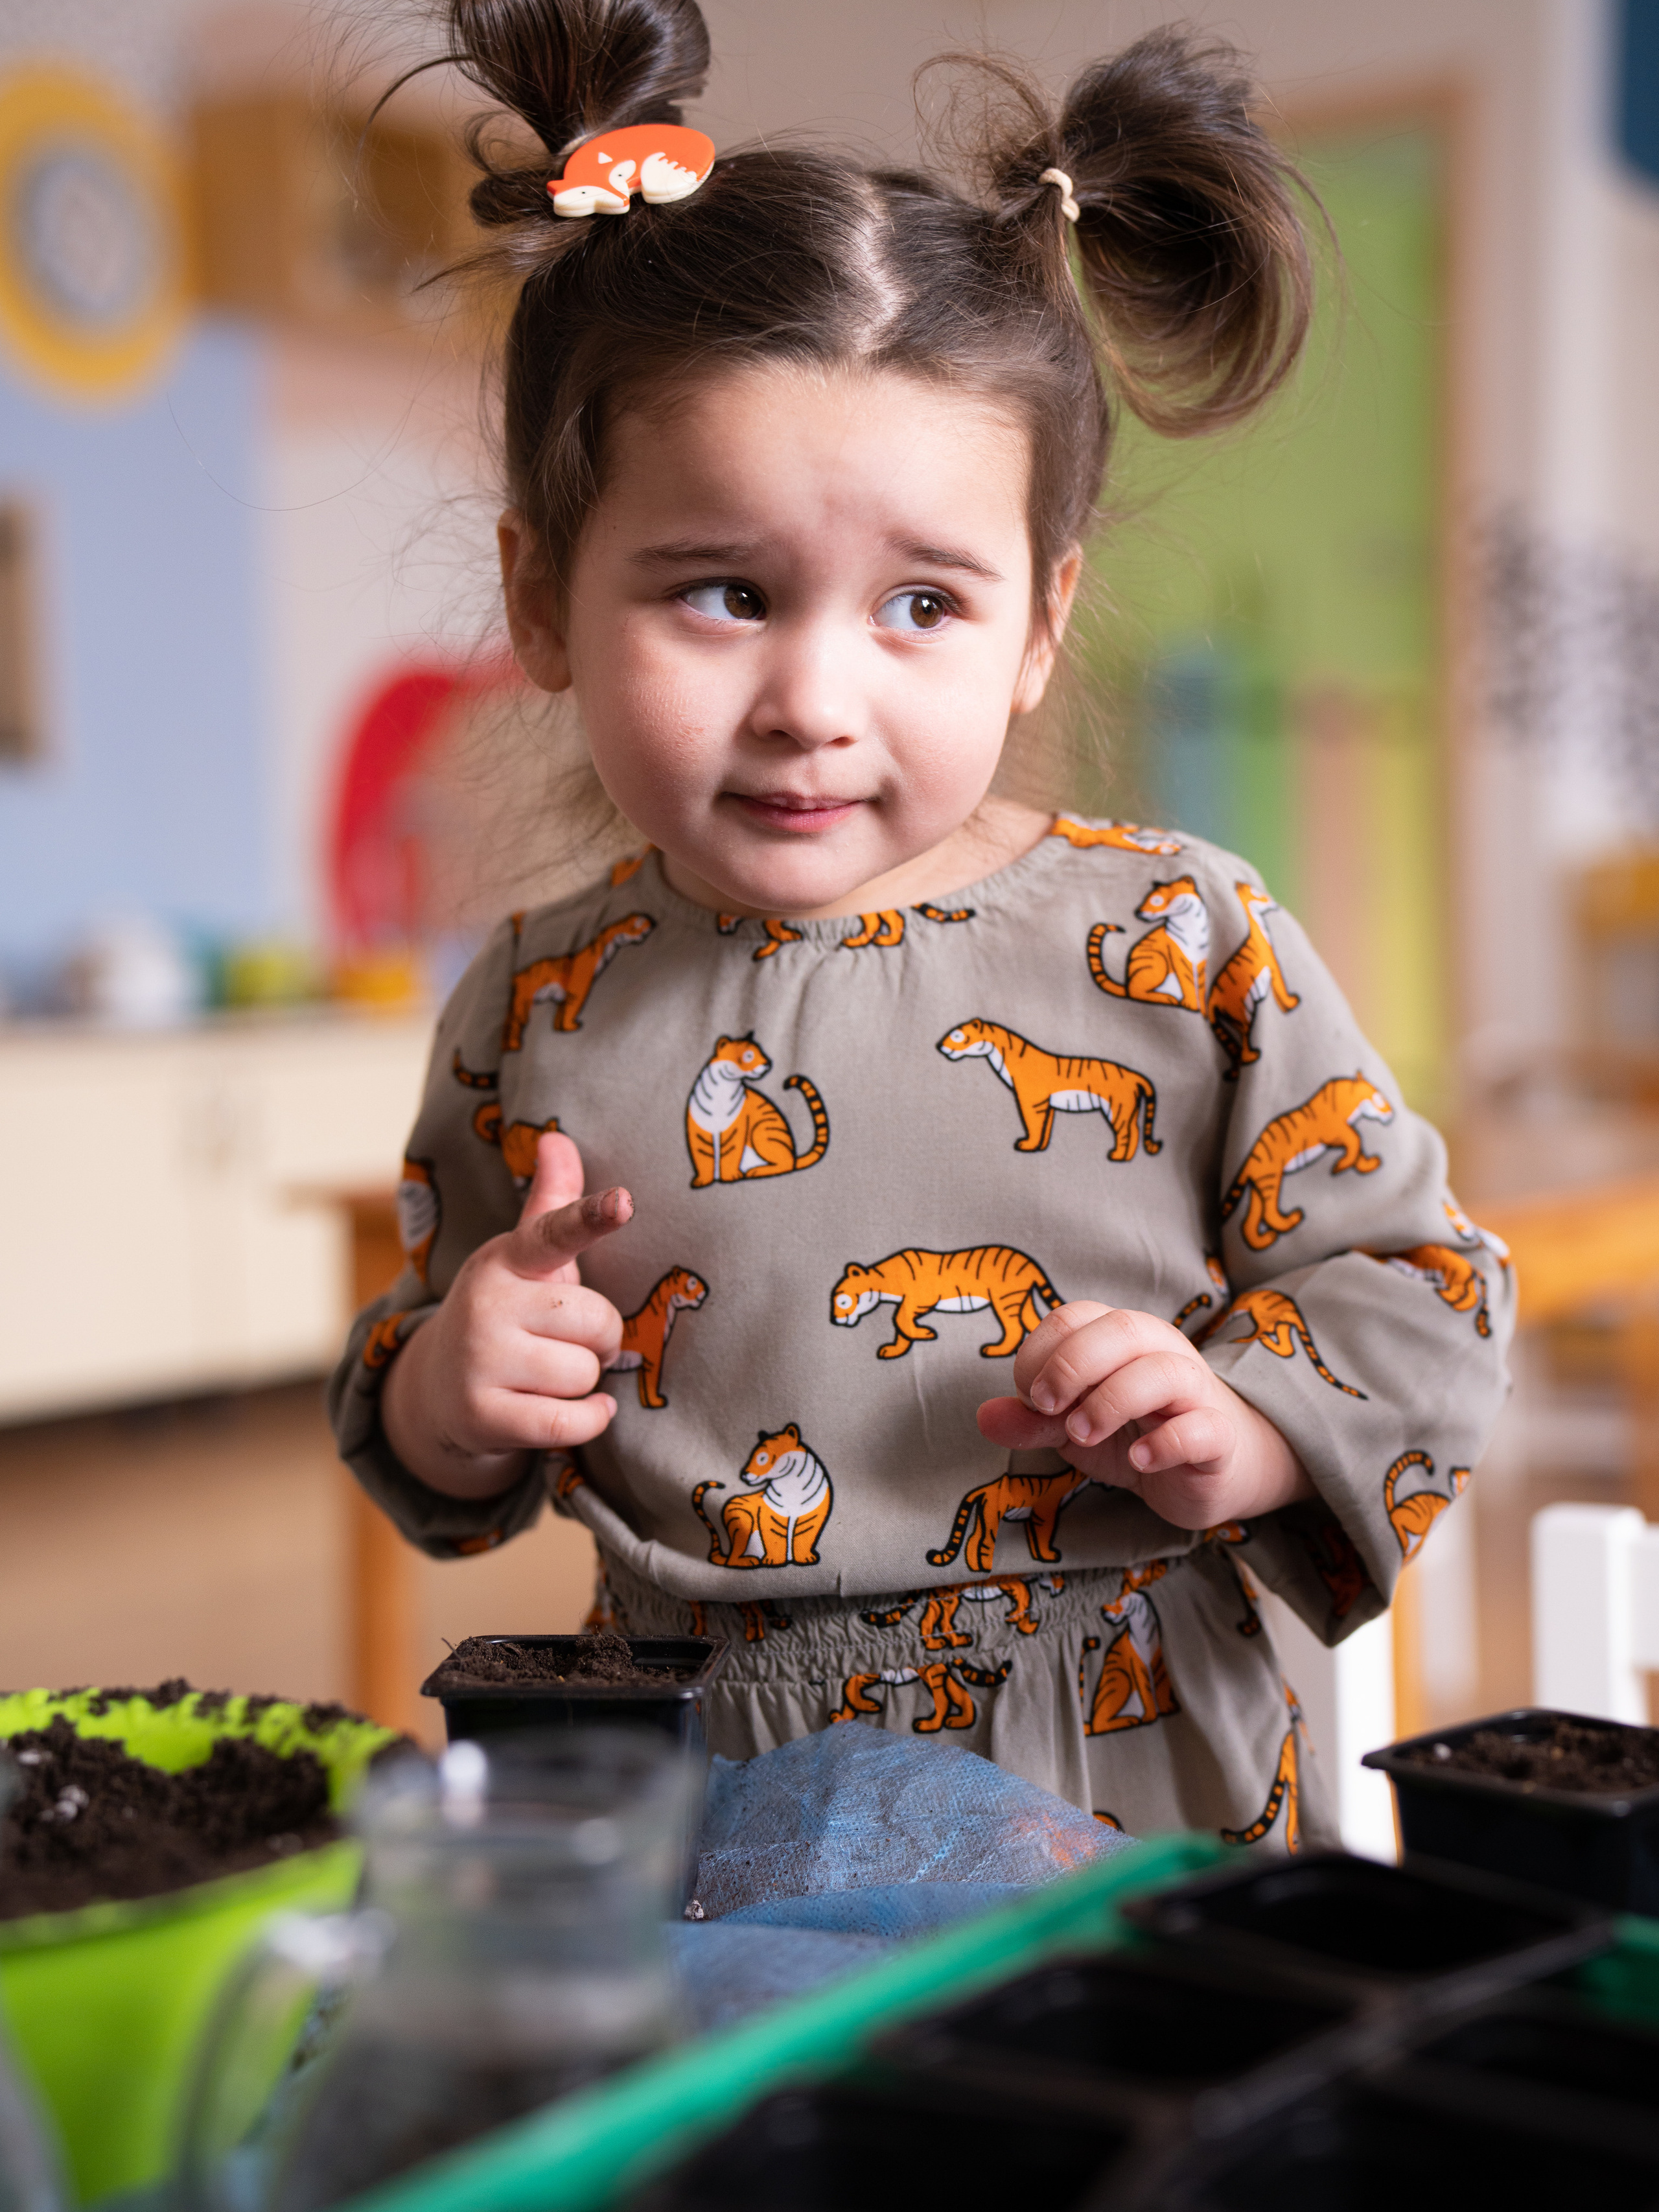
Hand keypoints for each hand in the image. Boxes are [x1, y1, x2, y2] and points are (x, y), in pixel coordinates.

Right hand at [381, 1132, 630, 1498]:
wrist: (438, 1387)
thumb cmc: (507, 1312)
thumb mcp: (525, 1260)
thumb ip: (552, 1205)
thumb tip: (557, 1137)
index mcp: (507, 1258)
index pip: (554, 1232)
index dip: (592, 1217)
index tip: (624, 1201)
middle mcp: (487, 1303)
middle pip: (596, 1322)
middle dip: (599, 1340)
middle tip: (570, 1343)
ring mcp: (480, 1359)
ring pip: (584, 1374)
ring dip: (585, 1383)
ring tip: (552, 1376)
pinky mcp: (481, 1414)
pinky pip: (568, 1422)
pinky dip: (587, 1420)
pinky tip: (578, 1410)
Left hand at [977, 1301, 1312, 1528]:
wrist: (1208, 1473)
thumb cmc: (1136, 1435)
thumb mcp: (1074, 1428)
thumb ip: (1032, 1420)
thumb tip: (983, 1417)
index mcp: (1120, 1338)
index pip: (1074, 1318)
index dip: (1040, 1353)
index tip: (1030, 1398)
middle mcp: (1161, 1351)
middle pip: (1121, 1328)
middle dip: (1072, 1364)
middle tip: (1047, 1407)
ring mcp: (1194, 1391)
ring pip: (1163, 1371)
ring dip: (1112, 1400)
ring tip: (1083, 1434)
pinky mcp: (1218, 1436)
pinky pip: (1201, 1428)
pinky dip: (1167, 1442)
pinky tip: (1140, 1459)